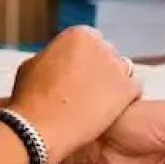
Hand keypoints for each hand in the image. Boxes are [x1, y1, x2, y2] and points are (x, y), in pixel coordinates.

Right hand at [7, 26, 139, 163]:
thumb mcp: (31, 66)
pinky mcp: (127, 89)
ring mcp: (116, 67)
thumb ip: (51, 58)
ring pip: (121, 72)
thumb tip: (56, 62)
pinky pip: (133, 90)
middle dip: (98, 71)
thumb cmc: (30, 99)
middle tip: (84, 93)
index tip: (76, 76)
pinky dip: (124, 101)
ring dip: (112, 85)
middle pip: (107, 56)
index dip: (82, 61)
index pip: (91, 43)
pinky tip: (107, 113)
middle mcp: (101, 46)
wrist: (38, 128)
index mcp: (79, 35)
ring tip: (95, 105)